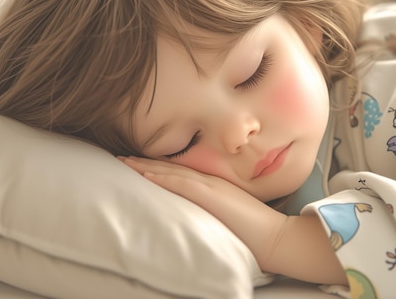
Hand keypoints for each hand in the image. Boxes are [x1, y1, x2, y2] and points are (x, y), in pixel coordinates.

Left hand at [120, 156, 346, 285]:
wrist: (273, 237)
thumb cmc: (255, 231)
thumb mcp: (231, 215)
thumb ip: (213, 211)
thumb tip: (196, 217)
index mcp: (214, 186)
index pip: (180, 173)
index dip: (157, 167)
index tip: (137, 164)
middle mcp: (209, 181)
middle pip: (171, 168)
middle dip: (145, 163)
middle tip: (121, 158)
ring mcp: (209, 186)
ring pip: (171, 172)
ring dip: (146, 166)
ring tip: (124, 163)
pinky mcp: (210, 195)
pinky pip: (181, 183)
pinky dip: (162, 177)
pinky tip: (145, 174)